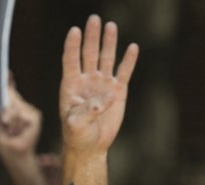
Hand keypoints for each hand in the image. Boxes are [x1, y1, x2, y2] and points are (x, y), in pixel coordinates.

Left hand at [0, 76, 42, 161]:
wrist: (12, 153)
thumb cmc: (0, 139)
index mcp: (10, 105)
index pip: (9, 88)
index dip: (7, 80)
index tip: (5, 71)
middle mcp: (20, 105)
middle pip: (12, 95)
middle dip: (6, 100)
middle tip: (2, 115)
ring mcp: (29, 111)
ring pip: (17, 105)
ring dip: (10, 117)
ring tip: (7, 128)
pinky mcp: (36, 118)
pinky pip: (24, 114)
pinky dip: (17, 122)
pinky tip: (15, 130)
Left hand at [59, 15, 138, 154]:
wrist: (91, 145)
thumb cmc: (77, 135)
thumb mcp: (75, 125)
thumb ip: (87, 111)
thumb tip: (104, 99)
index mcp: (71, 85)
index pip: (71, 61)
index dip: (72, 46)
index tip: (74, 31)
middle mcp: (87, 80)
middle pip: (89, 54)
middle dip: (92, 37)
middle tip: (94, 19)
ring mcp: (102, 84)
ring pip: (106, 59)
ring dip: (109, 43)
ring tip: (111, 26)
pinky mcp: (117, 91)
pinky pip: (123, 73)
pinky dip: (128, 61)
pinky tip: (132, 47)